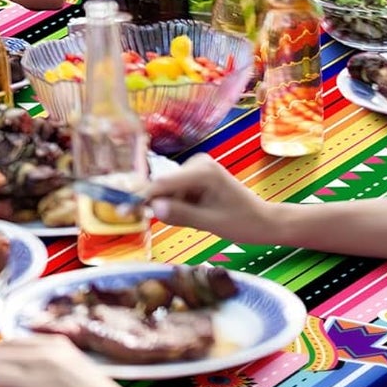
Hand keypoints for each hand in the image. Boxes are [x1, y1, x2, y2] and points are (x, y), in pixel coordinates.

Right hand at [143, 153, 281, 242]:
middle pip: (164, 186)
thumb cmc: (242, 223)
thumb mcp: (210, 223)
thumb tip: (154, 208)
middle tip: (183, 223)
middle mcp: (197, 163)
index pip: (162, 183)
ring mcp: (196, 167)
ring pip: (169, 190)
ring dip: (174, 207)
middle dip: (163, 205)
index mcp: (202, 171)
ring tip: (199, 219)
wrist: (263, 221)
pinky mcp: (196, 174)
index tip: (123, 210)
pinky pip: (176, 191)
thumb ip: (181, 214)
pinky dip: (180, 205)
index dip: (142, 197)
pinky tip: (199, 212)